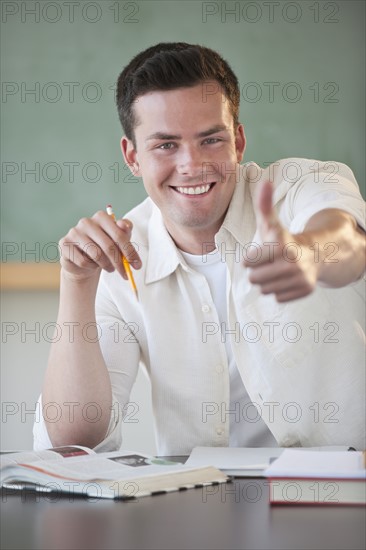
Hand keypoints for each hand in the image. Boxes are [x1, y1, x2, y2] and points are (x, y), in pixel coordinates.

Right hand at [59, 211, 141, 281]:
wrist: (84, 261)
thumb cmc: (104, 247)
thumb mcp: (118, 240)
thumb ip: (124, 232)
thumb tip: (126, 225)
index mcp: (101, 217)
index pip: (119, 235)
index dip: (130, 252)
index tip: (137, 266)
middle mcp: (86, 222)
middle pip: (108, 246)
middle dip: (120, 263)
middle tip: (125, 274)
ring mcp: (74, 232)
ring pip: (96, 255)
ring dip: (106, 265)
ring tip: (109, 268)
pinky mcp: (64, 244)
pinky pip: (83, 261)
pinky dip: (91, 267)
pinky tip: (91, 264)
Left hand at [244, 181, 317, 301]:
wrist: (315, 253)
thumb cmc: (284, 239)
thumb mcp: (271, 222)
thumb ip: (263, 204)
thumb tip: (265, 181)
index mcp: (282, 246)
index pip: (247, 262)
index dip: (251, 257)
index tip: (262, 252)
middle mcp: (293, 263)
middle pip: (254, 279)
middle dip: (258, 271)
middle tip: (270, 262)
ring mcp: (300, 278)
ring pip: (264, 290)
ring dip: (267, 281)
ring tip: (278, 270)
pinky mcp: (305, 291)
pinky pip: (277, 298)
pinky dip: (279, 290)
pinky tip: (287, 279)